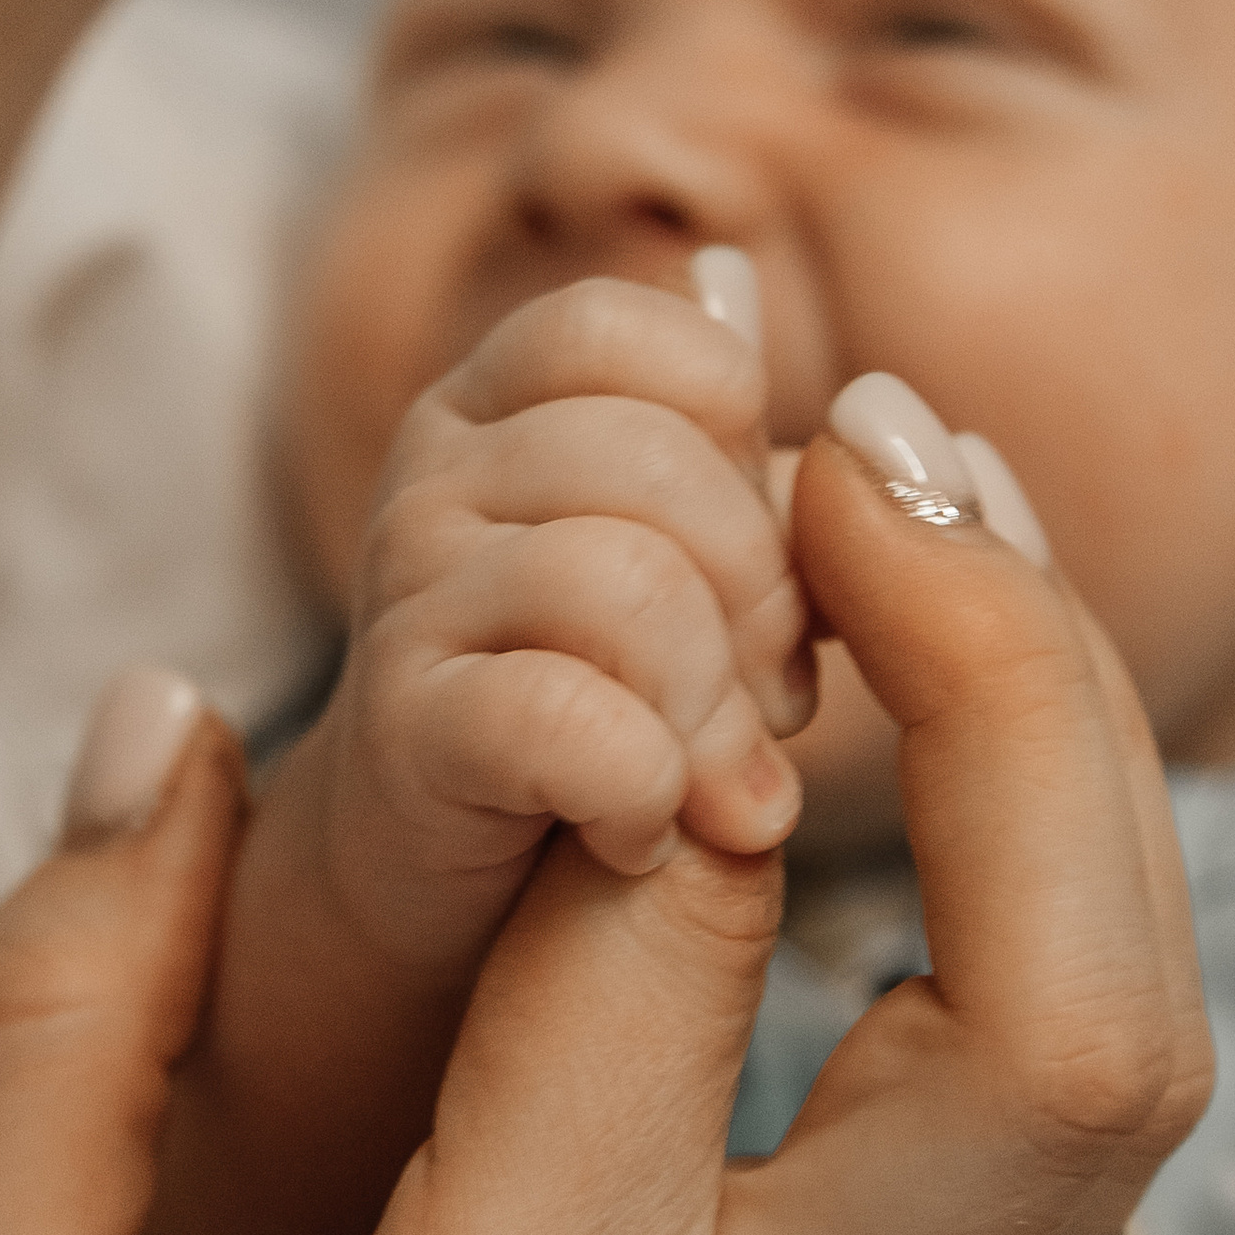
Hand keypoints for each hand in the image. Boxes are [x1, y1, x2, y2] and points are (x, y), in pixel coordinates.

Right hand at [0, 426, 1206, 1234]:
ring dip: (1070, 738)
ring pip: (1126, 1048)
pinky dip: (1049, 850)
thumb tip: (171, 715)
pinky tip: (913, 689)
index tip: (571, 547)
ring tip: (909, 501)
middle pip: (1066, 1013)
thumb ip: (32, 1039)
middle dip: (1014, 668)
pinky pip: (1067, 1096)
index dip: (647, 677)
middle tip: (859, 445)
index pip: (668, 932)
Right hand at [326, 272, 812, 933]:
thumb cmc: (608, 702)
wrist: (461, 905)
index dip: (729, 435)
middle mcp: (437, 471)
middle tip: (774, 704)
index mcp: (506, 399)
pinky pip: (563, 714)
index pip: (621, 329)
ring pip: (623, 579)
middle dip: (759, 594)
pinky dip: (642, 783)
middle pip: (651, 457)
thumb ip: (758, 466)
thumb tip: (830, 367)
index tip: (770, 554)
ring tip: (724, 788)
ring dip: (713, 708)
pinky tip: (644, 829)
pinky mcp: (403, 734)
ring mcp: (409, 596)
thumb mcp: (694, 560)